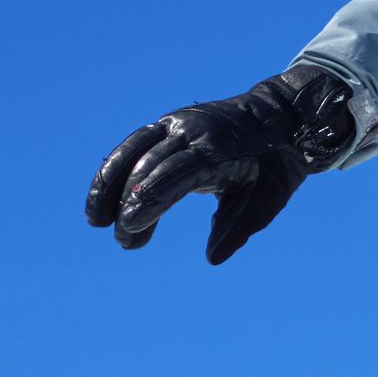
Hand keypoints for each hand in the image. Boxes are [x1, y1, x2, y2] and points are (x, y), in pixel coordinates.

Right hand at [85, 64, 360, 263]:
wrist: (282, 117)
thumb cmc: (277, 164)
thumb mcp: (269, 198)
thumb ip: (238, 227)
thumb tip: (212, 259)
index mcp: (216, 148)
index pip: (173, 176)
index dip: (149, 202)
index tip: (130, 228)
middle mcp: (190, 131)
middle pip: (148, 166)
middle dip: (130, 204)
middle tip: (124, 242)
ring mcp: (175, 124)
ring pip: (131, 151)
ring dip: (108, 184)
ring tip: (95, 220)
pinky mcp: (166, 125)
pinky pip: (134, 145)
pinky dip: (116, 169)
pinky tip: (105, 198)